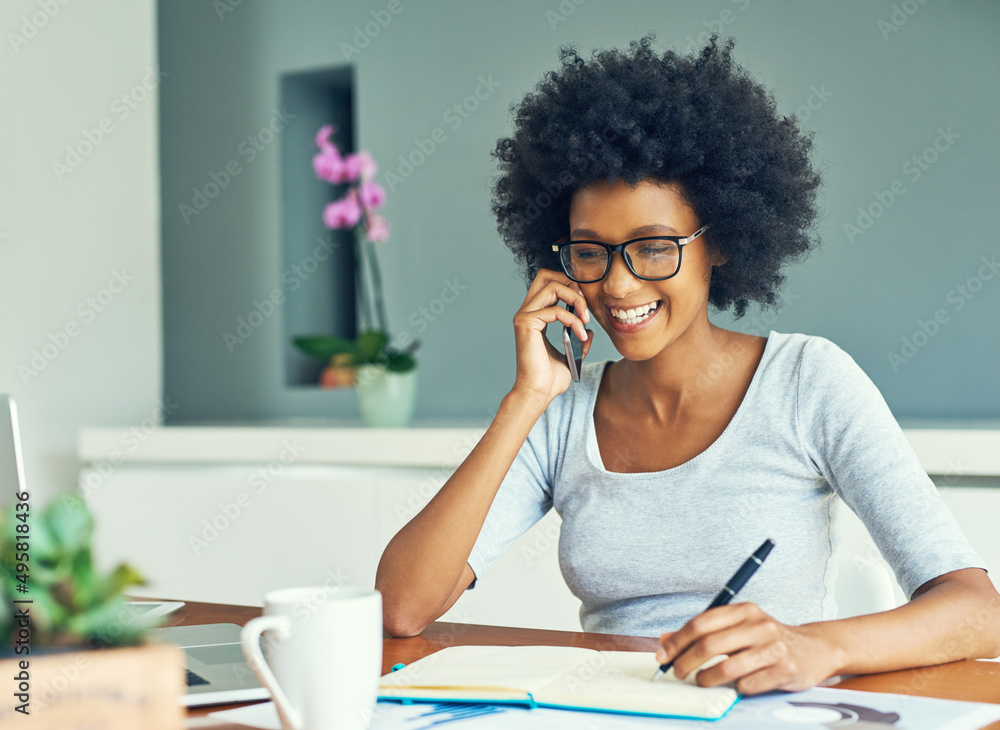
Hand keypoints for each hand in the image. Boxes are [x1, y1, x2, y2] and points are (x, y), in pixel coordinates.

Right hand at [510, 268, 592, 406]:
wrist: (538, 393)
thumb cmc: (550, 378)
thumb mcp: (570, 355)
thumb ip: (578, 339)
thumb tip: (589, 331)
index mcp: (534, 316)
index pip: (549, 283)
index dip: (570, 287)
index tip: (585, 308)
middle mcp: (526, 312)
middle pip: (546, 275)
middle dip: (570, 284)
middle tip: (584, 305)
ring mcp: (524, 316)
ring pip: (552, 286)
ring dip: (576, 300)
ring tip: (585, 320)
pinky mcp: (526, 323)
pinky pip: (555, 309)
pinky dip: (573, 319)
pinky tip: (580, 334)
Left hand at [655, 603, 840, 694]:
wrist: (814, 649)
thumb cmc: (767, 639)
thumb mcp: (737, 627)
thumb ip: (704, 632)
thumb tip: (666, 642)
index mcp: (743, 610)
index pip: (700, 623)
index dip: (677, 641)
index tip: (664, 655)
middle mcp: (758, 625)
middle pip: (709, 645)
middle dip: (686, 662)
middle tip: (677, 672)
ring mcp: (773, 648)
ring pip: (727, 667)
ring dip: (707, 679)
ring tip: (702, 681)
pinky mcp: (785, 670)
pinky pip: (748, 685)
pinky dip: (736, 689)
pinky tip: (736, 685)